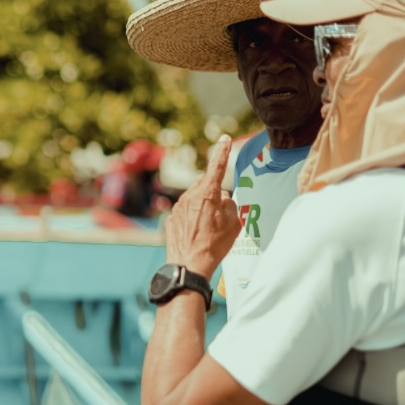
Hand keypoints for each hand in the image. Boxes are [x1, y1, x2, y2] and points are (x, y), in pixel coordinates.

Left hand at [164, 135, 240, 278]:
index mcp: (206, 194)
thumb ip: (229, 204)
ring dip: (202, 206)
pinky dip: (192, 218)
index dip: (222, 152)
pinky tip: (197, 234)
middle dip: (213, 191)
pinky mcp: (170, 220)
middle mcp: (189, 196)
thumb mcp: (233, 224)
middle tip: (221, 212)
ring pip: (193, 198)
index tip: (225, 138)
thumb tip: (221, 199)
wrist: (189, 266)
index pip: (217, 167)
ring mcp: (177, 208)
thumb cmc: (214, 245)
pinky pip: (185, 212)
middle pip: (204, 184)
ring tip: (209, 228)